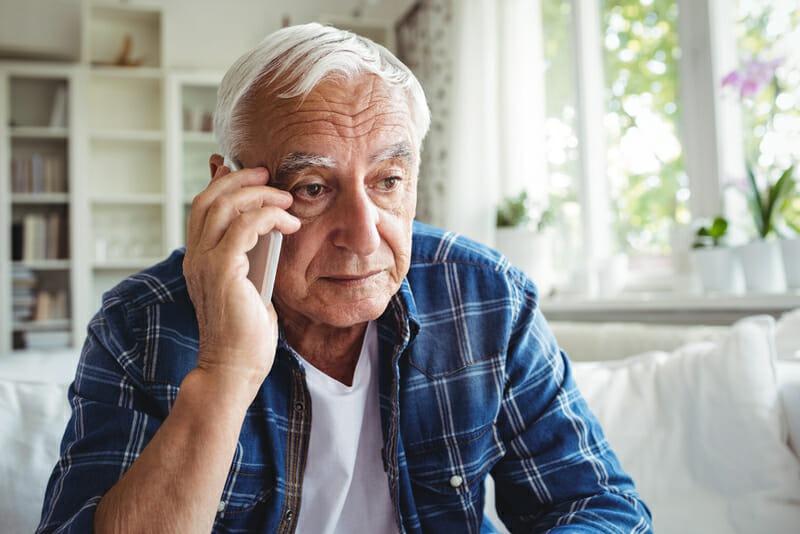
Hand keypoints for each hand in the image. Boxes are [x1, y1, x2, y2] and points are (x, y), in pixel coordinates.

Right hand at [183, 158, 299, 399]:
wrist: (234, 368)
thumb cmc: (245, 334)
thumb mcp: (250, 285)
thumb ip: (251, 257)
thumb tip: (265, 232)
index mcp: (198, 258)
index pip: (203, 206)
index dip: (223, 182)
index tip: (253, 173)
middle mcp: (195, 256)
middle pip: (209, 198)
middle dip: (241, 179)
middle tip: (270, 175)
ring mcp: (204, 263)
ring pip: (224, 206)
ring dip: (259, 195)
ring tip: (286, 198)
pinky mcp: (222, 271)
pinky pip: (243, 227)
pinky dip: (268, 216)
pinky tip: (289, 223)